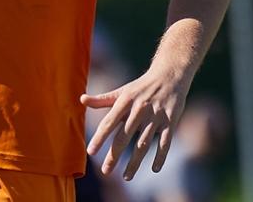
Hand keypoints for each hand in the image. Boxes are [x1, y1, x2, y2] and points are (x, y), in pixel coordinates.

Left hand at [82, 65, 190, 180]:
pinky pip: (165, 142)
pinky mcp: (171, 121)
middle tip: (105, 171)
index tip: (91, 152)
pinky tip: (154, 169)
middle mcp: (140, 109)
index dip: (100, 137)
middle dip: (114, 155)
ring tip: (126, 177)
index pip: (109, 122)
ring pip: (144, 143)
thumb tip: (81, 99)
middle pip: (124, 136)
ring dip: (135, 162)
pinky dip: (160, 156)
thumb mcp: (122, 91)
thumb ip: (102, 99)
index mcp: (125, 101)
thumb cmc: (141, 87)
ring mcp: (156, 116)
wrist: (169, 75)